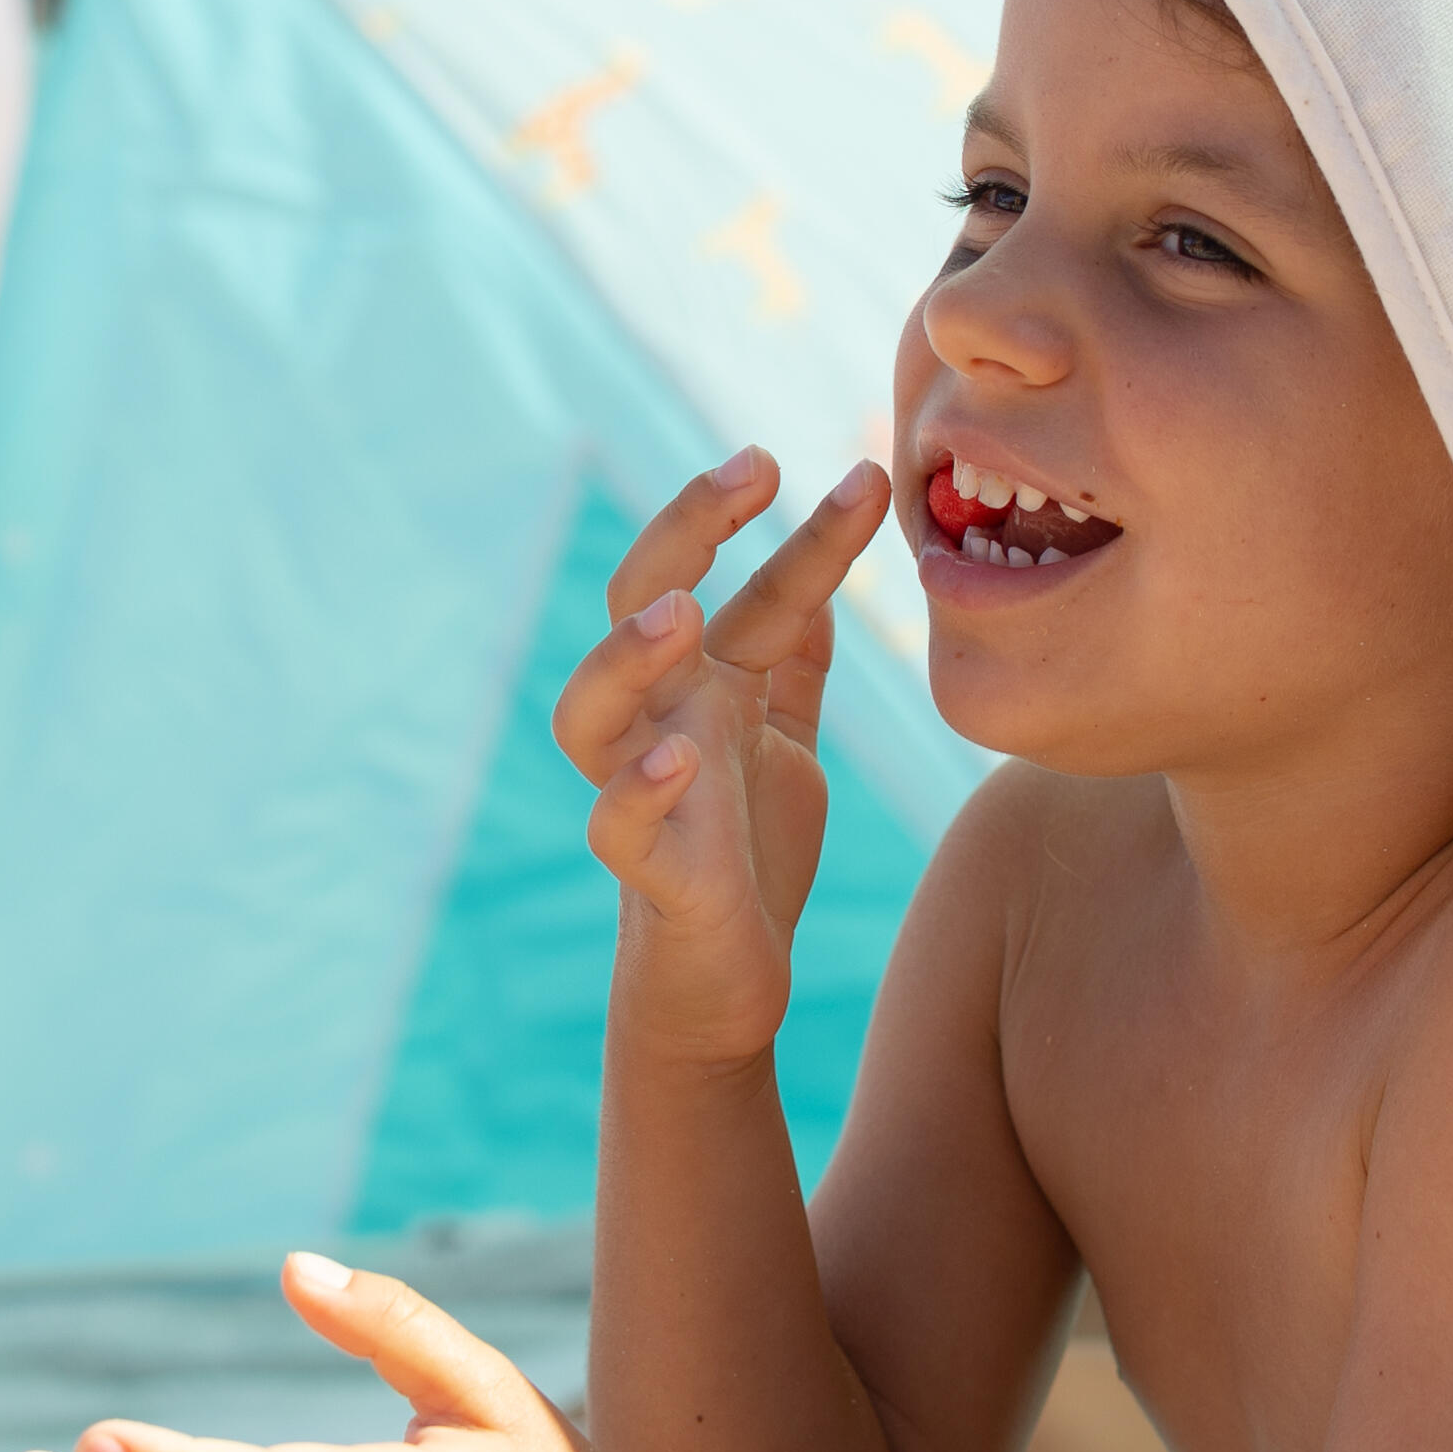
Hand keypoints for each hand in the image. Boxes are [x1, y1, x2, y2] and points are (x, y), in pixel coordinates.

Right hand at [549, 447, 892, 1063]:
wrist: (728, 982)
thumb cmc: (750, 854)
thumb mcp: (786, 742)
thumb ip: (791, 663)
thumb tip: (817, 578)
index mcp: (706, 686)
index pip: (753, 588)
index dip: (808, 533)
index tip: (863, 473)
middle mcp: (663, 719)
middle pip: (640, 600)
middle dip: (687, 528)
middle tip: (750, 469)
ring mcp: (643, 789)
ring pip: (589, 706)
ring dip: (624, 654)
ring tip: (681, 613)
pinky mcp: (649, 869)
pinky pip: (614, 824)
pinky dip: (637, 790)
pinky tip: (677, 760)